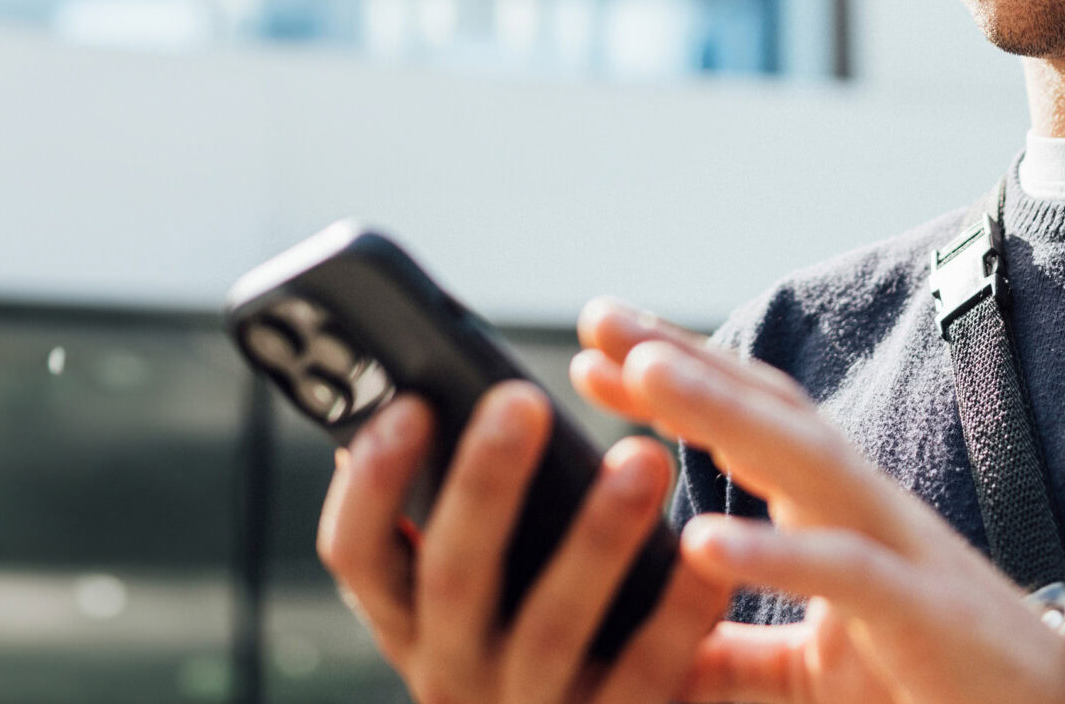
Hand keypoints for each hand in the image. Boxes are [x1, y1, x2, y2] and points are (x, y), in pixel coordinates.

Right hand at [316, 382, 734, 703]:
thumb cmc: (535, 628)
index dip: (373, 482)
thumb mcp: (475, 589)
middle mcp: (452, 669)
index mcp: (410, 618)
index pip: (356, 551)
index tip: (412, 405)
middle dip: (485, 484)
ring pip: (553, 625)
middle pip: (453, 575)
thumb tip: (448, 392)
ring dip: (596, 538)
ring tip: (641, 458)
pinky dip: (679, 610)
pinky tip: (709, 552)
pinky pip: (648, 671)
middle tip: (524, 400)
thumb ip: (461, 512)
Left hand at [572, 299, 1064, 703]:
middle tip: (599, 316)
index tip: (595, 347)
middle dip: (685, 360)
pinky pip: (845, 571)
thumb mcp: (809, 672)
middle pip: (773, 408)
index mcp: (840, 515)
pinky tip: (699, 538)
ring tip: (644, 378)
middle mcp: (869, 510)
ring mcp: (901, 551)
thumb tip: (637, 646)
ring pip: (807, 460)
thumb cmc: (932, 687)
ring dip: (723, 412)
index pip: (754, 419)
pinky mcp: (924, 614)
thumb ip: (730, 653)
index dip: (681, 377)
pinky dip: (773, 552)